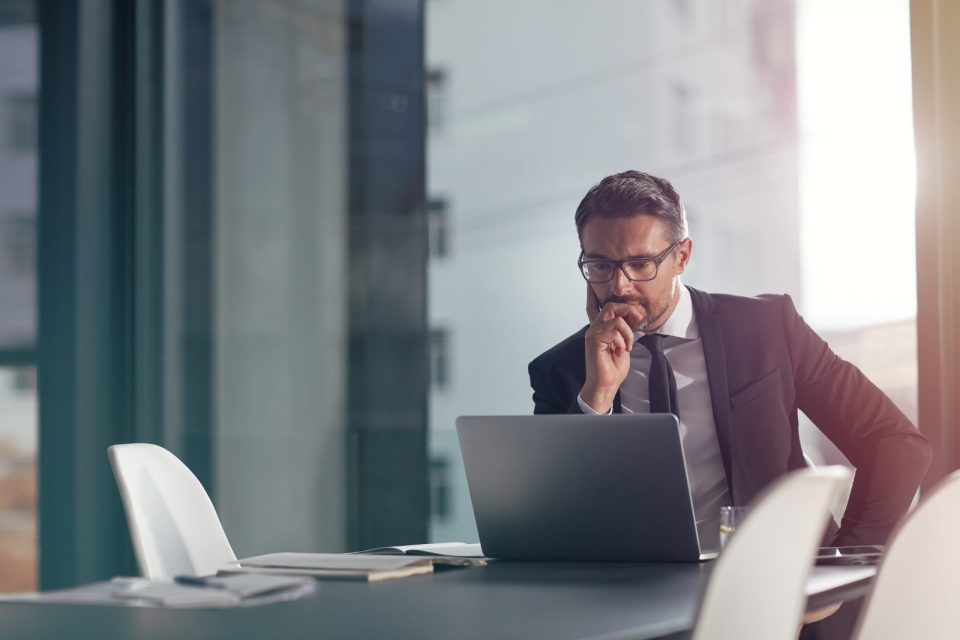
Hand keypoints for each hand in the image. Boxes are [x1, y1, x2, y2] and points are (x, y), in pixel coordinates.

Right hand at [581, 285, 644, 412]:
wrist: (606, 384)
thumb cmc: (614, 368)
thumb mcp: (623, 344)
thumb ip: (623, 330)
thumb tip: (632, 316)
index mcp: (599, 329)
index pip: (594, 306)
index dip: (592, 294)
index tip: (591, 282)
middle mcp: (594, 328)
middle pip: (610, 305)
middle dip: (628, 309)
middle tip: (638, 321)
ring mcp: (592, 333)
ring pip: (615, 314)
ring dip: (628, 329)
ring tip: (628, 344)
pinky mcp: (594, 339)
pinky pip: (615, 327)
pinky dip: (624, 337)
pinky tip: (623, 349)